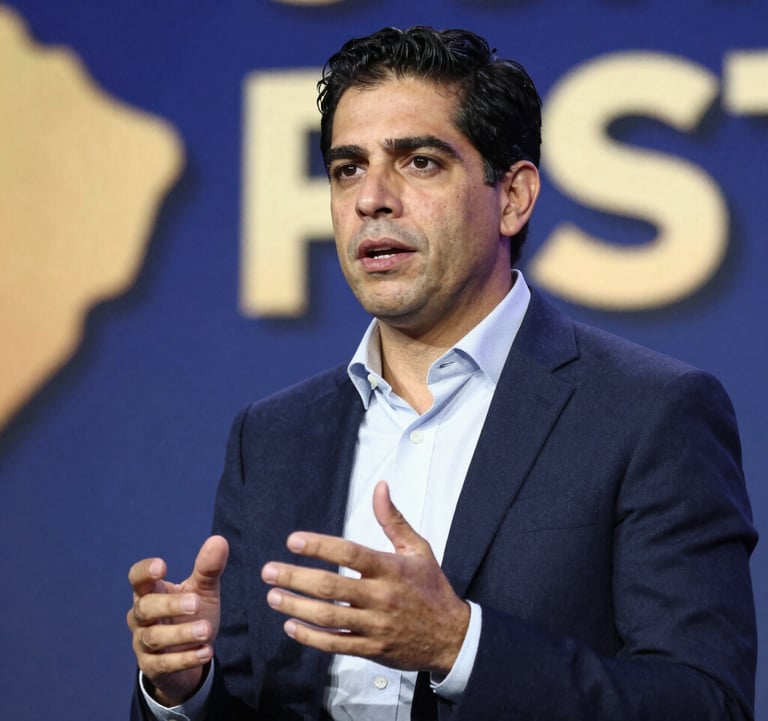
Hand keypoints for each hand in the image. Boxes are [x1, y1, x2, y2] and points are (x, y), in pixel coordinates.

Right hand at [127, 535, 228, 705]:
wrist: (190, 654)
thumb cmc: (191, 614)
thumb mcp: (203, 591)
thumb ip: (208, 568)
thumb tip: (219, 540)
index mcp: (151, 592)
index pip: (137, 579)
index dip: (144, 572)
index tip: (161, 567)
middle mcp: (141, 617)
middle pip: (145, 608)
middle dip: (169, 605)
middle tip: (195, 603)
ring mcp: (143, 643)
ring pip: (154, 637)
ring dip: (181, 634)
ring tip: (206, 631)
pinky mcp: (152, 667)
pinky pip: (164, 664)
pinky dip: (185, 658)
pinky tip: (206, 651)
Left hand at [261, 481, 469, 674]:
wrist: (452, 636)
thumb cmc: (432, 588)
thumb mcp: (418, 548)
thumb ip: (393, 519)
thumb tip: (380, 487)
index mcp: (391, 568)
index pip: (350, 553)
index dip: (319, 546)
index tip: (294, 541)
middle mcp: (381, 596)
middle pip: (331, 587)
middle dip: (295, 577)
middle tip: (269, 570)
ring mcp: (375, 625)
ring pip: (328, 617)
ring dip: (296, 607)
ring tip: (273, 596)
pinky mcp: (372, 649)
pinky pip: (336, 644)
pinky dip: (310, 638)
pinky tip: (291, 626)